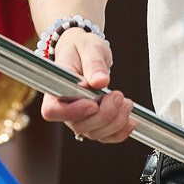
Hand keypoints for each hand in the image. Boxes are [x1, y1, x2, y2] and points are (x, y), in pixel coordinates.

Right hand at [39, 28, 131, 142]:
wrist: (85, 52)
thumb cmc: (82, 47)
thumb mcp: (89, 47)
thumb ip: (93, 63)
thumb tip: (100, 81)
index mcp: (56, 88)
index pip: (52, 111)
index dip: (72, 112)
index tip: (92, 104)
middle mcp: (65, 108)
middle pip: (79, 125)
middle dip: (104, 114)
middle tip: (119, 95)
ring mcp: (80, 118)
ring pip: (95, 133)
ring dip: (116, 122)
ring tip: (127, 102)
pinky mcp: (95, 123)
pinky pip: (106, 137)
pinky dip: (121, 131)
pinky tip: (131, 119)